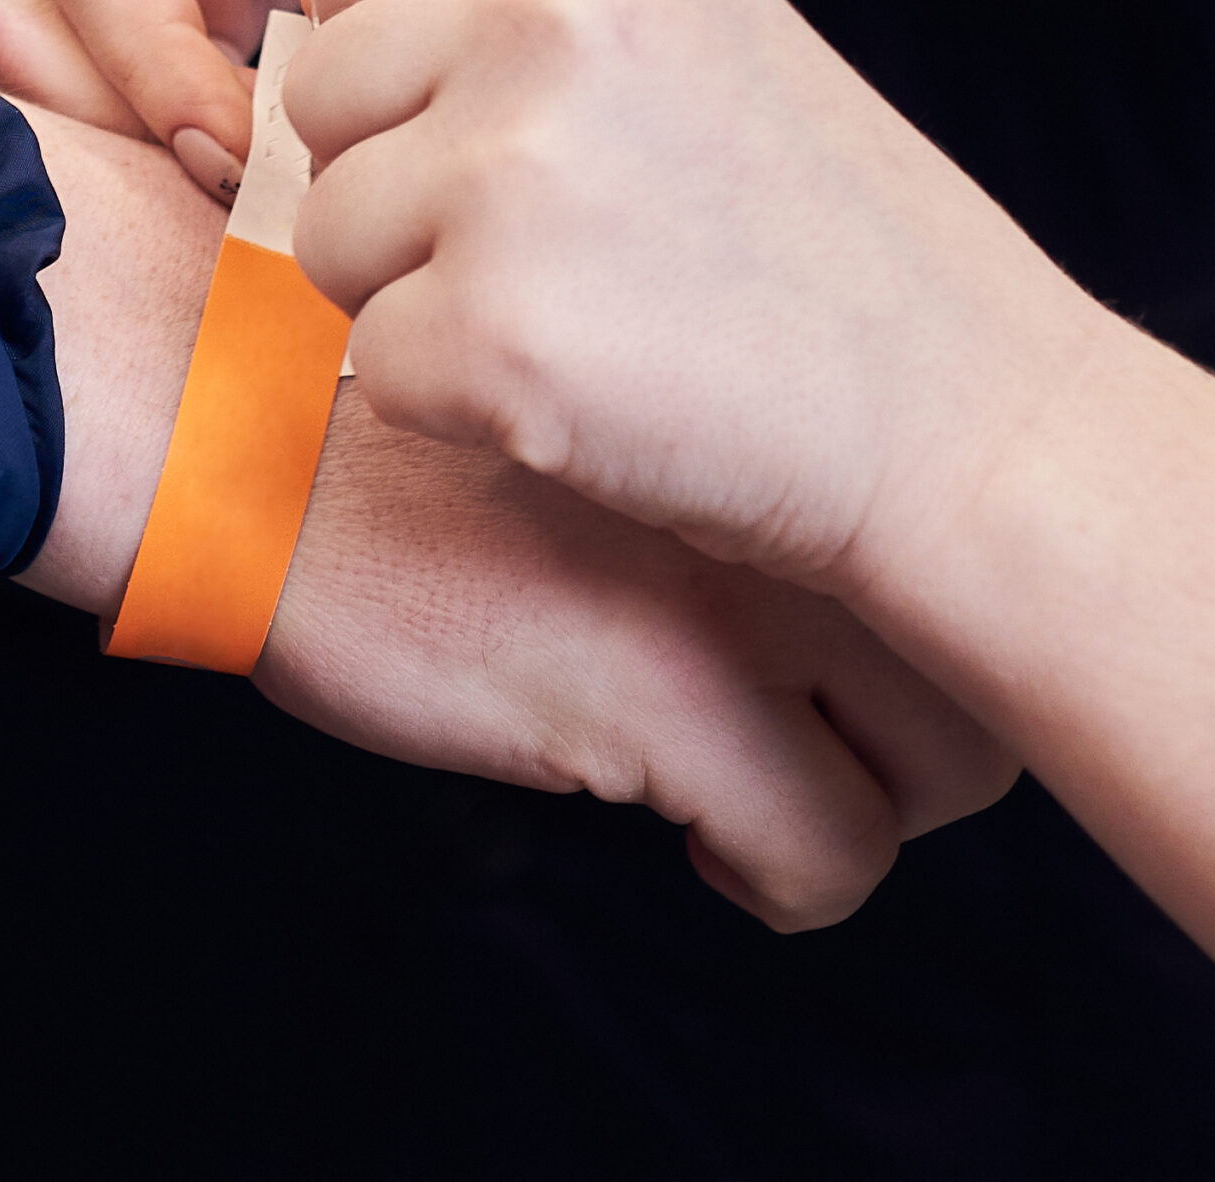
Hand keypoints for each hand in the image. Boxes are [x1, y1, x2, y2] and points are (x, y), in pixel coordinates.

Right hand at [0, 0, 731, 198]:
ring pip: (43, 63)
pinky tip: (275, 166)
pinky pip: (107, 76)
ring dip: (139, 141)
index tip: (255, 158)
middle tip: (252, 199)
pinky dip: (172, 133)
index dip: (158, 74)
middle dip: (123, 123)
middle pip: (18, 14)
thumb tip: (322, 30)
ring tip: (273, 189)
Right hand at [12, 97, 1016, 930]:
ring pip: (951, 753)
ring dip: (880, 798)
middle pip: (994, 627)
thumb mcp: (550, 334)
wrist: (219, 416)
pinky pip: (826, 854)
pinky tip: (710, 852)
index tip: (871, 629)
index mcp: (762, 358)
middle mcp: (787, 459)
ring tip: (779, 790)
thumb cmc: (354, 385)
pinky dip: (783, 879)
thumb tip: (739, 448)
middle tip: (850, 733)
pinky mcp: (673, 703)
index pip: (959, 489)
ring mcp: (747, 581)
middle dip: (945, 710)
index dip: (943, 585)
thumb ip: (670, 373)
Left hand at [285, 0, 1107, 596]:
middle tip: (546, 254)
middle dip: (391, 185)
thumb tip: (307, 47)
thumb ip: (513, 11)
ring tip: (581, 322)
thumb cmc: (823, 247)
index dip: (402, 73)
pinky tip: (586, 400)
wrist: (972, 418)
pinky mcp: (487, 332)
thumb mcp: (689, 39)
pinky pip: (370, 367)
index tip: (510, 143)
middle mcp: (540, 19)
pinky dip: (453, 407)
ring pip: (322, 236)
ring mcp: (509, 174)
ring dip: (413, 299)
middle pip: (318, 96)